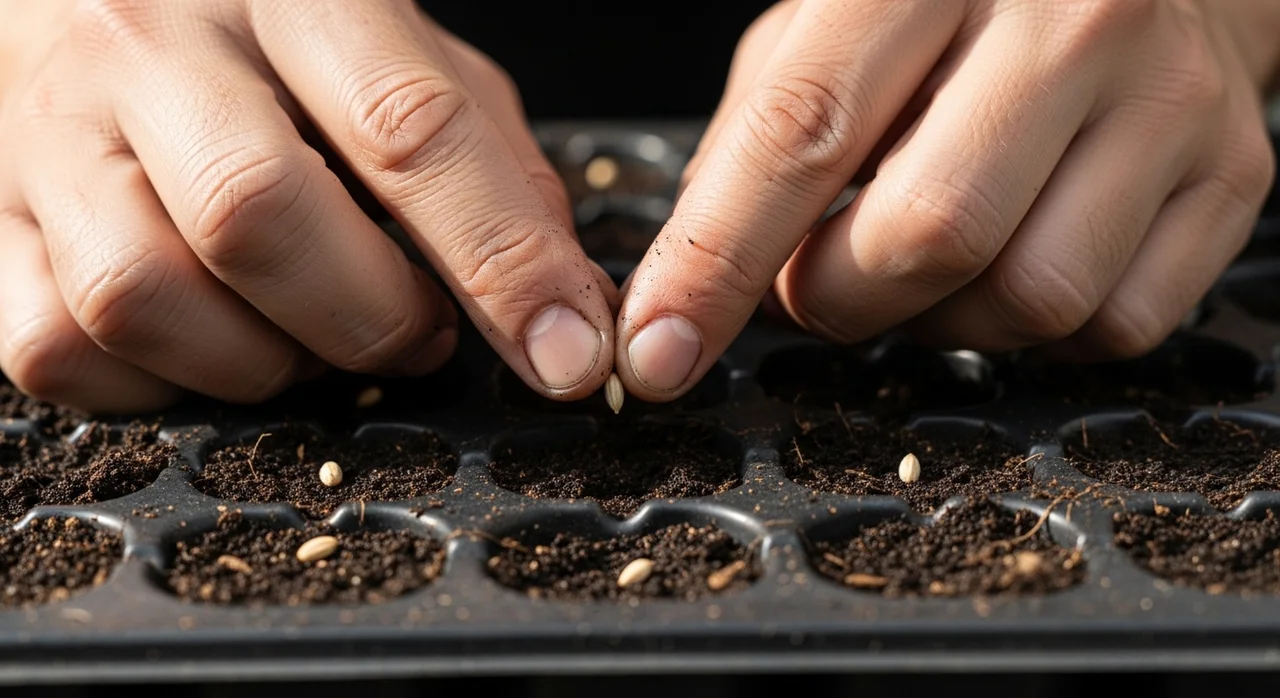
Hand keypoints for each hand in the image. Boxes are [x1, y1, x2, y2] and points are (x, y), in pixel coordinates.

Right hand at [0, 0, 614, 413]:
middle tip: (417, 332)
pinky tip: (209, 342)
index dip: (502, 260)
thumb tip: (565, 302)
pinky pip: (56, 347)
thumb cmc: (269, 27)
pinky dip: (155, 383)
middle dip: (369, 317)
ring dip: (262, 361)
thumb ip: (490, 161)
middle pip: (257, 217)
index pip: (408, 128)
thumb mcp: (400, 53)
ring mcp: (45, 131)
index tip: (566, 353)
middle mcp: (148, 45)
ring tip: (312, 336)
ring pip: (144, 296)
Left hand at [615, 0, 1278, 400]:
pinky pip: (1111, 326)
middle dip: (835, 300)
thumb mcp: (836, 18)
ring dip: (936, 321)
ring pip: (1024, 299)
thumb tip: (700, 267)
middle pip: (923, 237)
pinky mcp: (1232, 175)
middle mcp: (1067, 19)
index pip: (802, 133)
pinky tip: (1011, 262)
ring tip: (924, 259)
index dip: (715, 261)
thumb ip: (763, 128)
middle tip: (819, 278)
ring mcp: (1167, 99)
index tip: (658, 351)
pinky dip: (1031, 331)